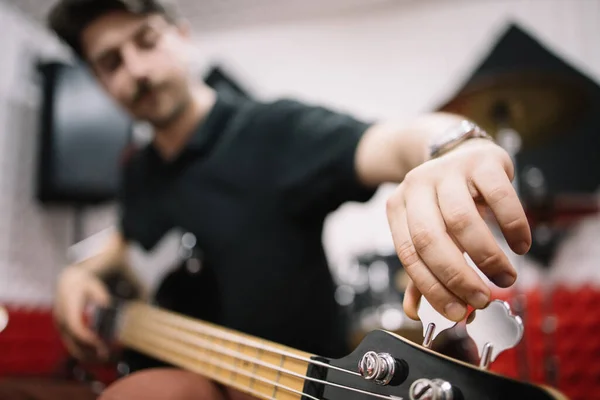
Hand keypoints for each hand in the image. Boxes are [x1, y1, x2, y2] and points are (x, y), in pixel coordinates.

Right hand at [53, 266, 110, 361]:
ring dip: (86, 354)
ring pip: (70, 346)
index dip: (86, 337)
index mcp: (68, 308)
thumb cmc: (85, 285)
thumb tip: (108, 308)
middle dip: (88, 350)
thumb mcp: (95, 288)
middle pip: (72, 340)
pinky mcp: (64, 331)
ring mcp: (61, 326)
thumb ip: (101, 298)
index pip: (75, 327)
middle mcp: (62, 319)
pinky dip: (83, 351)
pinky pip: (71, 344)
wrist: (69, 283)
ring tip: (103, 358)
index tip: (100, 343)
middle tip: (105, 356)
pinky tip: (96, 354)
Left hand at [386, 139, 530, 321]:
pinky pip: (499, 198)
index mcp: (398, 207)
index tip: (456, 312)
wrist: (460, 151)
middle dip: (457, 277)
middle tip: (482, 299)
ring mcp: (448, 170)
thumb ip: (422, 270)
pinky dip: (512, 227)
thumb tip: (413, 312)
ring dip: (487, 257)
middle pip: (430, 238)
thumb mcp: (427, 231)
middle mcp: (417, 186)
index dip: (431, 287)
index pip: (409, 253)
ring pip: (462, 220)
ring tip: (506, 278)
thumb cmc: (444, 203)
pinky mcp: (482, 162)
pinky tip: (520, 247)